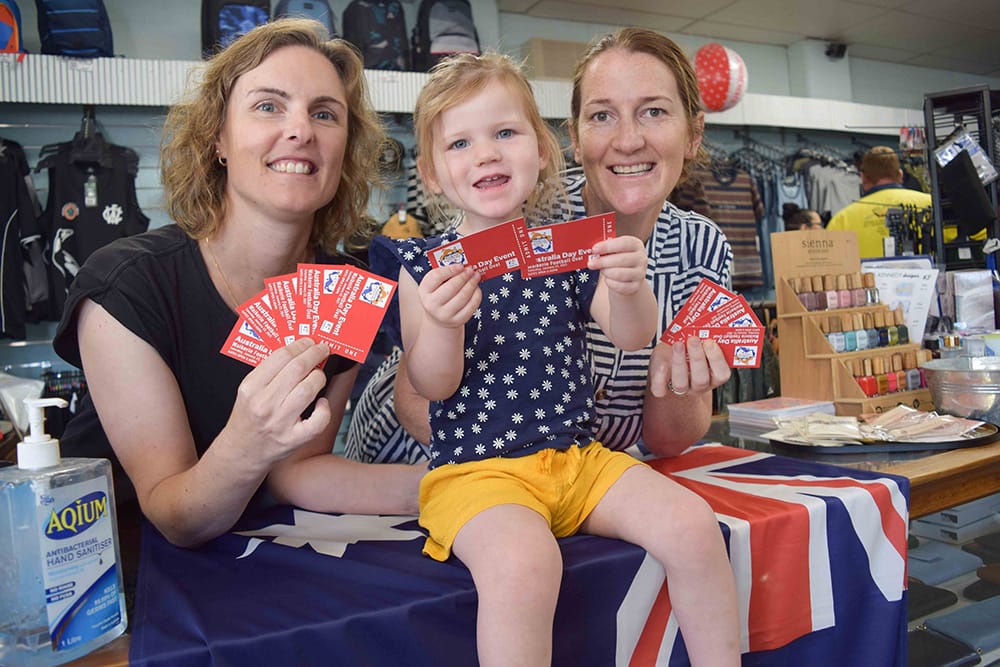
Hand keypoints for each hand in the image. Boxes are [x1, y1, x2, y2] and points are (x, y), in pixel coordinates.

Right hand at [225, 338, 332, 463]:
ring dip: (319, 377)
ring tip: (319, 375)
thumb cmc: (248, 418)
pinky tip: (321, 403)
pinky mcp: (293, 439)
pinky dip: (324, 409)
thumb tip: (297, 351)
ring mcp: (279, 423)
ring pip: (308, 390)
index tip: (310, 342)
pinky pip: (318, 421)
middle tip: (323, 350)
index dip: (301, 345)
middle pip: (298, 369)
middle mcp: (264, 404)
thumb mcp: (249, 391)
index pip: (281, 356)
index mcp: (251, 387)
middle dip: (315, 354)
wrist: (241, 452)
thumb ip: (268, 372)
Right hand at [418, 264, 481, 328]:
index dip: (450, 269)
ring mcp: (445, 314)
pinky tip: (476, 288)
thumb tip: (464, 266)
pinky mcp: (457, 320)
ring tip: (476, 276)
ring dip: (472, 284)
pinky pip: (471, 306)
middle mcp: (432, 304)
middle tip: (471, 270)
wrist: (437, 318)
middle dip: (464, 276)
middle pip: (451, 287)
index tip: (460, 265)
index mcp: (424, 291)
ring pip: (463, 296)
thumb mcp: (434, 284)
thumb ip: (445, 274)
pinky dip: (476, 295)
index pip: (436, 277)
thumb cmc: (437, 295)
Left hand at [588, 236, 647, 295]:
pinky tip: (608, 279)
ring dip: (607, 272)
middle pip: (622, 259)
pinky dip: (611, 283)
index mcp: (636, 244)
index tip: (594, 249)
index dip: (608, 246)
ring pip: (620, 274)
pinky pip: (621, 287)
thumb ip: (606, 248)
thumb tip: (593, 251)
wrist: (627, 275)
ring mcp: (640, 273)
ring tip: (602, 270)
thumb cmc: (617, 258)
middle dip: (603, 262)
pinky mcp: (636, 286)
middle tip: (591, 264)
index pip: (624, 243)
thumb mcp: (614, 249)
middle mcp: (641, 258)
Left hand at [648, 337, 730, 397]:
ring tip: (677, 344)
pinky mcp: (662, 390)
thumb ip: (700, 336)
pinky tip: (661, 364)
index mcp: (712, 376)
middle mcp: (698, 386)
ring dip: (679, 363)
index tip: (710, 342)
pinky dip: (660, 377)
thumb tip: (704, 320)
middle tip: (693, 339)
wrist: (665, 358)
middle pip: (701, 380)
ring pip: (681, 384)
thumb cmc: (684, 348)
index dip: (717, 359)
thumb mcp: (694, 342)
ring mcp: (681, 390)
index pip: (721, 374)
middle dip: (697, 358)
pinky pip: (660, 390)